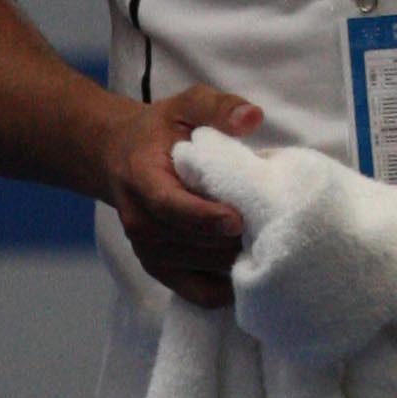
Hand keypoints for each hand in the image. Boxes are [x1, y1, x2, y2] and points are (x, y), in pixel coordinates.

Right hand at [102, 84, 262, 306]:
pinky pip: (194, 292)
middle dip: (231, 237)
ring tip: (272, 243)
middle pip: (190, 241)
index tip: (238, 218)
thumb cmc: (163, 130)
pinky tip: (254, 273)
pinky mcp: (160, 268)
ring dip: (233, 258)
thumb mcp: (187, 105)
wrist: (121, 157)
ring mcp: (148, 249)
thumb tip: (252, 117)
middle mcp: (140, 222)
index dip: (205, 216)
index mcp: (142, 180)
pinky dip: (224, 288)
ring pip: (197, 266)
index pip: (171, 207)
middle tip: (275, 228)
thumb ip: (218, 108)